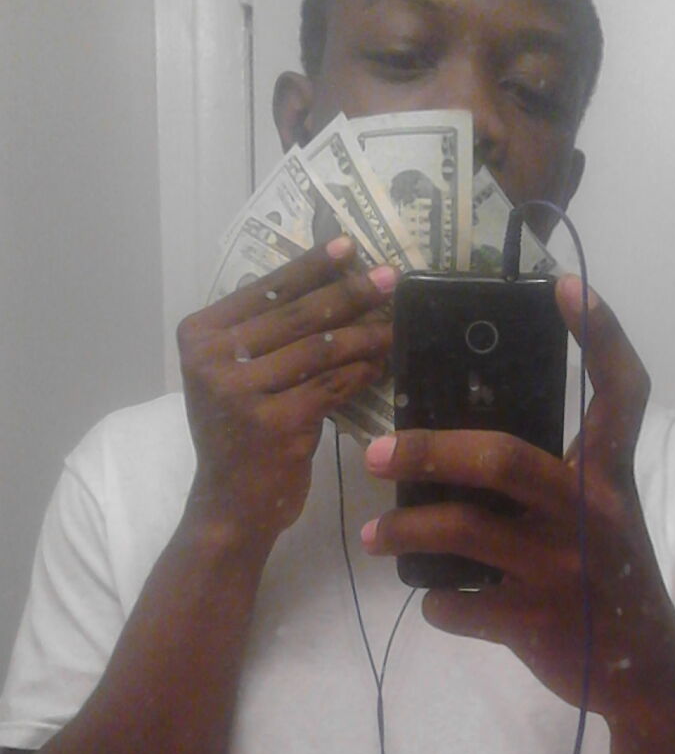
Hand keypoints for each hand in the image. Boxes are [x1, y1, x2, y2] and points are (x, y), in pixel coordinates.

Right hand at [177, 238, 396, 547]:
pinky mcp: (274, 424)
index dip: (311, 267)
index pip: (265, 289)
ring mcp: (241, 393)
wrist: (230, 506)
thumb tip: (328, 286)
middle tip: (388, 276)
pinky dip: (361, 372)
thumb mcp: (235, 378)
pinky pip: (331, 386)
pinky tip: (383, 363)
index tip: (349, 246)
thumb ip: (264, 336)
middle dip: (348, 292)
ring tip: (395, 320)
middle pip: (296, 315)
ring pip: (320, 349)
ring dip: (365, 333)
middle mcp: (213, 360)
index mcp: (199, 336)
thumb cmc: (241, 439)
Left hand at [362, 277, 674, 718]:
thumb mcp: (602, 521)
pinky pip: (457, 605)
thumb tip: (463, 452)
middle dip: (429, 450)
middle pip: (501, 459)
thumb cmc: (611, 584)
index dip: (599, 335)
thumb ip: (555, 481)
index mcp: (610, 479)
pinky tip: (435, 601)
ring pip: (463, 532)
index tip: (563, 286)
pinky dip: (436, 604)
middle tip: (378, 453)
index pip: (620, 393)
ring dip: (405, 533)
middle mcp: (590, 515)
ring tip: (373, 538)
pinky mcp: (533, 622)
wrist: (644, 676)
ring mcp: (561, 570)